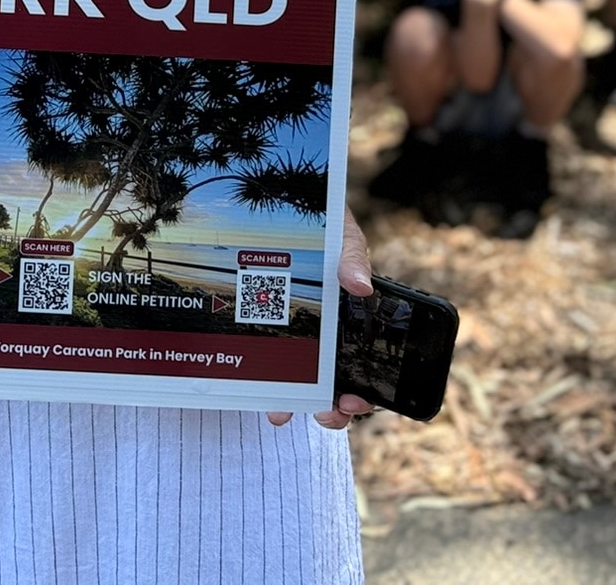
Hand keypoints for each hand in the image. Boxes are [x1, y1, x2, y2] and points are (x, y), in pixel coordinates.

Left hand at [269, 209, 374, 429]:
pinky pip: (264, 353)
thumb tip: (360, 285)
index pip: (363, 364)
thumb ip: (352, 255)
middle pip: (336, 381)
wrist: (281, 201)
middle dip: (334, 407)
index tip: (355, 400)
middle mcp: (325, 329)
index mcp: (350, 315)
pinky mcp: (264, 319)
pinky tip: (251, 385)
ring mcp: (295, 326)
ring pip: (300, 377)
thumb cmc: (323, 220)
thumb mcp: (342, 233)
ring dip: (296, 400)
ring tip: (283, 413)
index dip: (363, 391)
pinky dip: (262, 374)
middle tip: (329, 414)